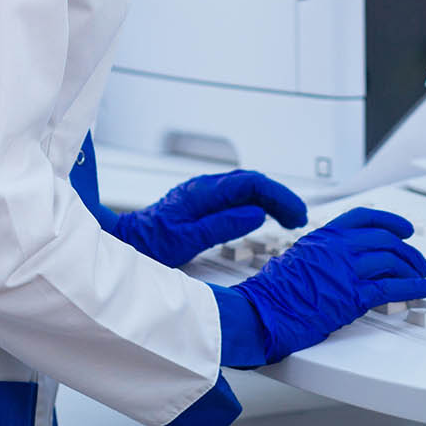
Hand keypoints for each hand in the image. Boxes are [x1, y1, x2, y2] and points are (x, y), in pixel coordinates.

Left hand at [110, 170, 308, 268]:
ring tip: (289, 219)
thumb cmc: (150, 243)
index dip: (279, 196)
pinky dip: (257, 204)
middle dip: (280, 197)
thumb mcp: (187, 239)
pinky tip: (265, 216)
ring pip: (246, 188)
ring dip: (270, 200)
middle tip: (299, 219)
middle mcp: (206, 187)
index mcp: (205, 192)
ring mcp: (204, 193)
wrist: (125, 241)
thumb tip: (257, 214)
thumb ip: (223, 225)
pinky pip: (237, 197)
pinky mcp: (202, 202)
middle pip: (253, 183)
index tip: (296, 214)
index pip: (252, 183)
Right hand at [230, 207, 425, 362]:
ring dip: (414, 270)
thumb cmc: (273, 294)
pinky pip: (393, 288)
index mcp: (324, 236)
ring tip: (421, 279)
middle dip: (408, 251)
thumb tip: (345, 263)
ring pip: (392, 261)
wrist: (262, 313)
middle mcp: (337, 248)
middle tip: (417, 262)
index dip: (390, 221)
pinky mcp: (352, 296)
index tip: (405, 229)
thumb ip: (324, 256)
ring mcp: (345, 270)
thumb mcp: (298, 259)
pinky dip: (416, 287)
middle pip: (385, 240)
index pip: (364, 218)